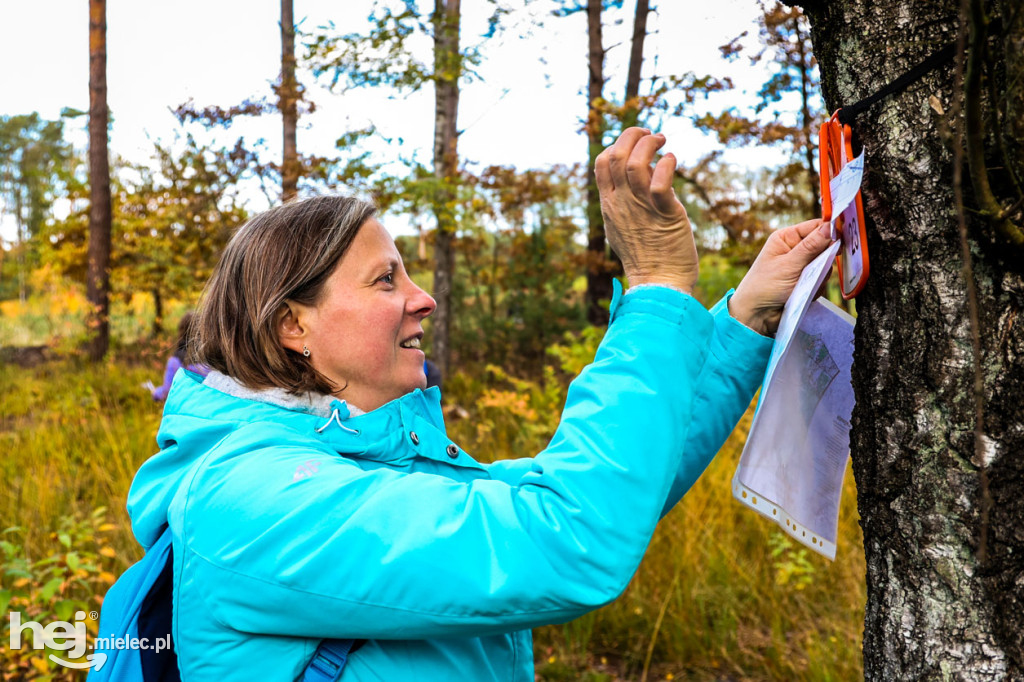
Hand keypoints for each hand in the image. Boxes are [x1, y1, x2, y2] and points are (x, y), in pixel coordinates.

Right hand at [594, 128, 697, 292]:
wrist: (659, 283)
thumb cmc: (646, 256)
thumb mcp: (622, 225)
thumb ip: (624, 201)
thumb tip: (641, 172)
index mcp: (609, 204)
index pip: (602, 163)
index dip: (617, 144)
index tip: (636, 143)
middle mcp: (621, 203)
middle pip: (616, 155)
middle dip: (633, 135)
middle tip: (651, 134)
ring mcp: (641, 208)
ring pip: (636, 163)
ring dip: (650, 144)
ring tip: (663, 142)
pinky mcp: (666, 214)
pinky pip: (661, 182)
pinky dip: (667, 164)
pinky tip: (672, 160)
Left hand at [730, 218, 835, 335]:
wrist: (757, 315)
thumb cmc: (765, 286)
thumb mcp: (789, 265)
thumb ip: (811, 247)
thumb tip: (831, 226)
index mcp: (787, 238)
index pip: (816, 226)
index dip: (831, 231)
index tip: (842, 238)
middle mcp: (795, 249)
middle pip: (825, 246)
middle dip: (824, 260)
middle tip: (815, 270)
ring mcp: (802, 266)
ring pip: (826, 265)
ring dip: (819, 277)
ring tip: (803, 285)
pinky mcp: (806, 280)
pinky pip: (822, 280)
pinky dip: (817, 287)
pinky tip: (804, 294)